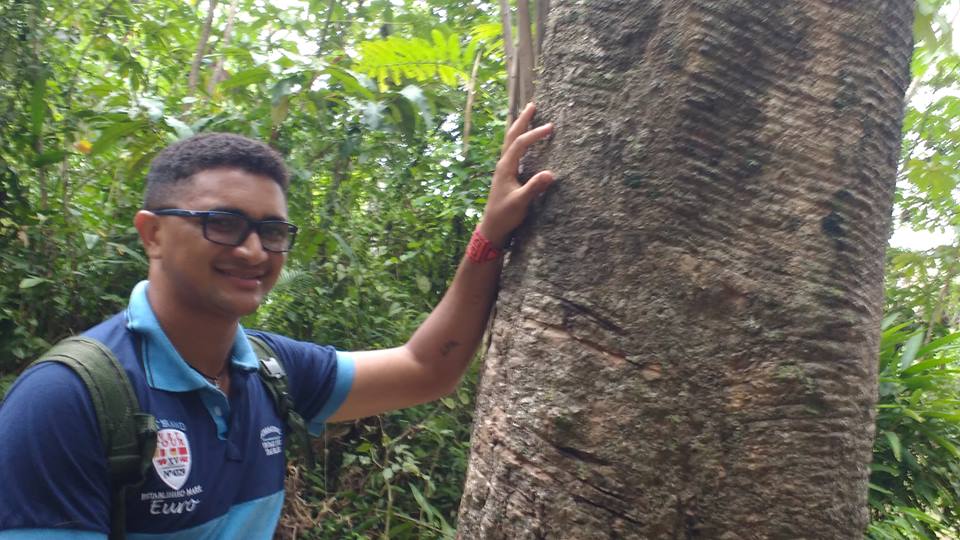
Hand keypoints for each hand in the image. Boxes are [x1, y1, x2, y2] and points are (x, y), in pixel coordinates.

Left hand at [478, 103, 554, 246]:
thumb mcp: (520, 202)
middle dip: (522, 120)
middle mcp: (503, 164)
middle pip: (511, 136)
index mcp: (505, 167)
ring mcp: (504, 168)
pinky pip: (513, 150)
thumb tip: (550, 173)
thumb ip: (534, 188)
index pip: (520, 144)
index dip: (535, 134)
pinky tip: (525, 140)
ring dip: (519, 127)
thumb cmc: (505, 215)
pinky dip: (519, 140)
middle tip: (533, 105)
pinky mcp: (506, 174)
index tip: (550, 127)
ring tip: (528, 115)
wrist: (492, 226)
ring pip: (510, 142)